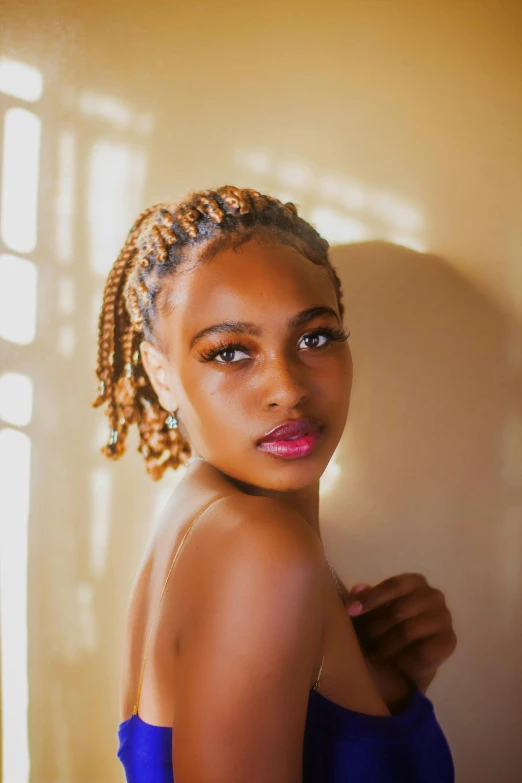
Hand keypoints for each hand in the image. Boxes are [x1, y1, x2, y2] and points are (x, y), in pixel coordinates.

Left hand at [345, 573, 456, 691]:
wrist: (408, 658)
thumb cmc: (388, 626)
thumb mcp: (373, 611)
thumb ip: (365, 599)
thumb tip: (357, 589)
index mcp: (415, 581)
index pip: (393, 585)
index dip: (370, 598)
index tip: (350, 611)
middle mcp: (434, 595)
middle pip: (398, 609)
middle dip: (375, 626)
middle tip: (362, 639)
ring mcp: (444, 618)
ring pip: (408, 630)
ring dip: (385, 644)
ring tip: (373, 653)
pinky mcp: (449, 641)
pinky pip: (422, 650)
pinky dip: (403, 657)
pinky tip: (392, 662)